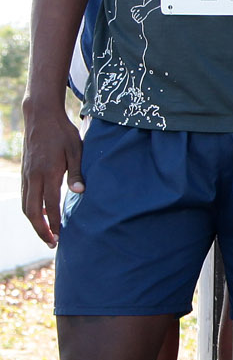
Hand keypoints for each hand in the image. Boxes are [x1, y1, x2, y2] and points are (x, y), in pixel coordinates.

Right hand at [21, 100, 82, 247]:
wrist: (41, 116)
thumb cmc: (62, 132)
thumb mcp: (76, 149)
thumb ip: (76, 172)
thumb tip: (80, 192)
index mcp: (47, 172)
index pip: (49, 204)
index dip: (54, 222)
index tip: (60, 236)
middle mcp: (33, 176)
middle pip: (32, 210)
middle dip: (40, 229)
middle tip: (52, 243)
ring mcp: (26, 174)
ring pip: (25, 205)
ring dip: (35, 221)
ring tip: (47, 234)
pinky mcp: (24, 172)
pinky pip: (25, 196)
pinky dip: (31, 209)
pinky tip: (42, 214)